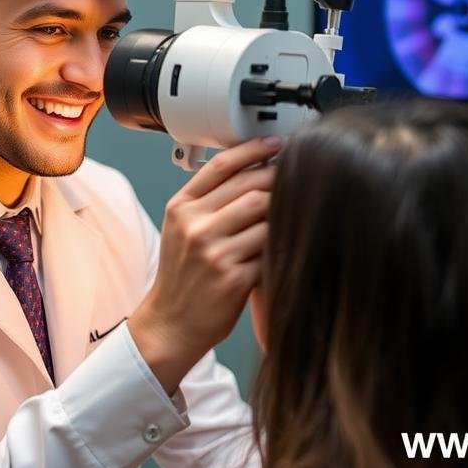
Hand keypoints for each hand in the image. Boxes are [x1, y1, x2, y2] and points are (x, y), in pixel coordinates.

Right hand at [130, 136, 280, 393]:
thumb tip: (251, 171)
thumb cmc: (182, 277)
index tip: (276, 144)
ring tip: (297, 210)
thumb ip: (208, 202)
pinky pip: (270, 250)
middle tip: (297, 177)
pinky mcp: (233, 278)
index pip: (221, 166)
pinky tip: (290, 242)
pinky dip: (282, 244)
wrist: (171, 324)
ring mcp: (214, 252)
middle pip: (250, 186)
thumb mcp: (180, 230)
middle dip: (278, 179)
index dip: (253, 150)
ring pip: (266, 215)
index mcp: (181, 208)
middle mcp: (195, 226)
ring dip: (285, 212)